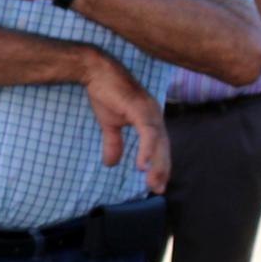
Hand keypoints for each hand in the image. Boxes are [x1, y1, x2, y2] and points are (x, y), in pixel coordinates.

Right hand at [79, 53, 169, 191]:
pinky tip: (143, 165)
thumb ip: (113, 143)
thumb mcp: (109, 124)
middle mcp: (154, 116)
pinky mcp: (140, 110)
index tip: (157, 184)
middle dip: (162, 169)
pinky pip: (148, 134)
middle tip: (158, 189)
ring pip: (159, 143)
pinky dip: (147, 150)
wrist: (97, 72)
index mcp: (149, 119)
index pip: (159, 146)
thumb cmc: (106, 93)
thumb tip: (111, 164)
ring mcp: (149, 112)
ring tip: (153, 183)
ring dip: (157, 164)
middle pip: (163, 147)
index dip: (160, 165)